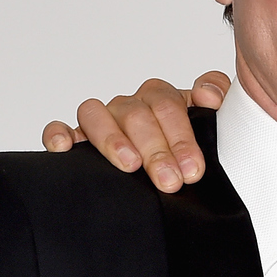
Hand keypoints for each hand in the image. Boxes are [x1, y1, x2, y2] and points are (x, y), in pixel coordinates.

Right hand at [41, 73, 231, 191]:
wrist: (176, 180)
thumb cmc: (189, 154)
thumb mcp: (213, 126)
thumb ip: (216, 98)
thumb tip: (208, 95)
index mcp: (161, 100)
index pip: (167, 106)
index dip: (180, 136)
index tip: (192, 169)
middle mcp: (129, 108)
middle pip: (135, 114)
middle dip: (155, 149)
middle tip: (169, 180)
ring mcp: (102, 123)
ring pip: (95, 114)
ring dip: (112, 139)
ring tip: (129, 165)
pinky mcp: (77, 142)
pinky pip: (60, 130)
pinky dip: (59, 135)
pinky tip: (65, 148)